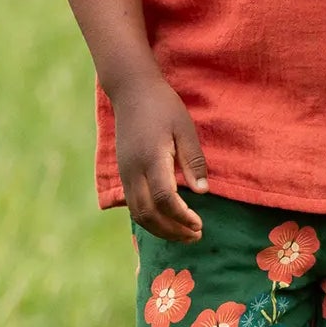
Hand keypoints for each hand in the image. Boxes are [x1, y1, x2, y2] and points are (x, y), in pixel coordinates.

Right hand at [111, 73, 209, 242]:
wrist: (131, 90)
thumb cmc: (163, 106)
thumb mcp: (184, 128)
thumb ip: (193, 160)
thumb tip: (202, 192)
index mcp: (152, 158)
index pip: (164, 199)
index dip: (181, 217)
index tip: (199, 224)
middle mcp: (133, 170)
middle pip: (148, 214)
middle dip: (171, 231)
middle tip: (195, 236)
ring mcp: (125, 172)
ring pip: (137, 213)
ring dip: (160, 229)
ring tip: (183, 234)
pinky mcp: (123, 172)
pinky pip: (132, 204)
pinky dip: (149, 219)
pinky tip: (166, 220)